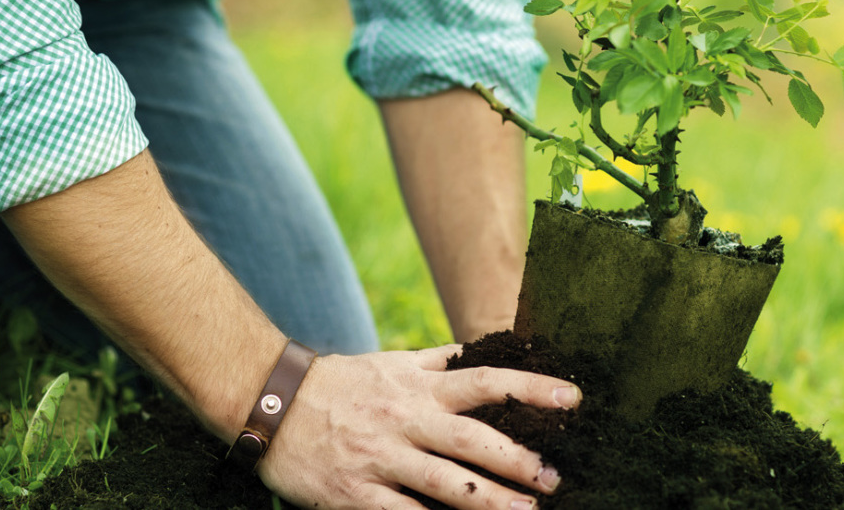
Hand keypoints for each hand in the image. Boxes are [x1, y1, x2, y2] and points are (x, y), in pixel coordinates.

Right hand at [256, 345, 580, 509]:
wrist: (271, 402)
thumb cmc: (341, 384)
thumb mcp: (391, 362)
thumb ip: (439, 361)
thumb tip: (486, 349)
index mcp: (417, 387)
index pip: (485, 381)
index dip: (531, 389)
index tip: (572, 399)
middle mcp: (404, 420)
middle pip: (472, 440)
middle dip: (519, 460)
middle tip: (556, 477)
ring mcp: (380, 459)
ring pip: (445, 484)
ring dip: (491, 500)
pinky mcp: (356, 495)